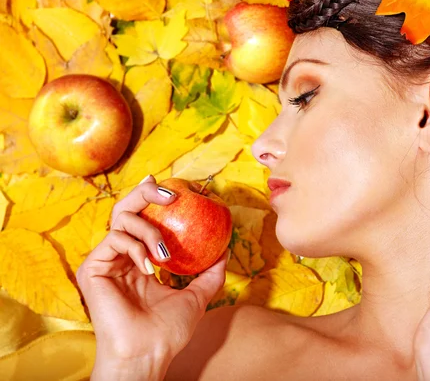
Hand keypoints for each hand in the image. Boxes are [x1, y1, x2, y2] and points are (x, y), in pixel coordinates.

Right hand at [76, 175, 226, 379]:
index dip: (152, 198)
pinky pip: (114, 239)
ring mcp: (106, 261)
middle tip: (170, 194)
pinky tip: (148, 266)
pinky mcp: (93, 268)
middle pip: (127, 209)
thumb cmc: (168, 331)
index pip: (144, 219)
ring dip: (149, 229)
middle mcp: (120, 256)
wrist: (148, 353)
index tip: (171, 187)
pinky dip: (135, 246)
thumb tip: (224, 251)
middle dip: (146, 193)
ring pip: (121, 220)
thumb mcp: (196, 296)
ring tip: (165, 253)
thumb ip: (209, 273)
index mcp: (139, 259)